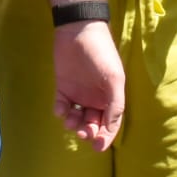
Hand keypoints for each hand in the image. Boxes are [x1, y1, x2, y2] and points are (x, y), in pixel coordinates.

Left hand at [52, 21, 123, 149]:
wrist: (79, 30)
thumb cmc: (101, 54)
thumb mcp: (114, 79)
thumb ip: (115, 105)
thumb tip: (110, 129)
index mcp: (111, 97)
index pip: (110, 123)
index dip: (106, 136)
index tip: (98, 146)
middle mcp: (95, 98)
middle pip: (92, 123)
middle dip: (89, 131)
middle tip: (84, 132)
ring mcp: (78, 93)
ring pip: (76, 118)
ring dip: (74, 124)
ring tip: (71, 121)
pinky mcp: (62, 87)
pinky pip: (61, 105)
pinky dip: (61, 111)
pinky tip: (61, 109)